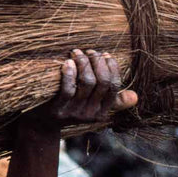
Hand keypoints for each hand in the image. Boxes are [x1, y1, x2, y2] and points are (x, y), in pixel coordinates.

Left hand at [23, 49, 137, 130]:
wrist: (42, 124)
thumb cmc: (71, 108)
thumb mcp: (93, 106)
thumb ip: (114, 101)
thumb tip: (135, 97)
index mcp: (103, 112)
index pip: (114, 87)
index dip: (112, 68)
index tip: (105, 54)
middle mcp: (91, 114)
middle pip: (102, 82)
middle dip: (98, 62)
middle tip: (90, 51)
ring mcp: (75, 112)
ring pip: (87, 83)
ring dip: (83, 63)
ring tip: (77, 52)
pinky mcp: (59, 109)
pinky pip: (68, 89)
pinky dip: (69, 73)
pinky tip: (68, 62)